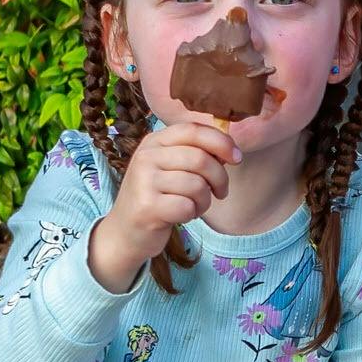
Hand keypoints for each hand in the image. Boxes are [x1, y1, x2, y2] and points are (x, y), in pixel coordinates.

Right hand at [90, 118, 237, 290]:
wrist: (125, 232)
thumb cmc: (158, 197)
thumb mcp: (171, 167)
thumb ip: (195, 153)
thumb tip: (230, 149)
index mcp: (154, 141)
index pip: (193, 130)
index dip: (221, 142)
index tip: (236, 158)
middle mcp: (146, 157)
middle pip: (200, 159)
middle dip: (220, 178)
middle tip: (220, 192)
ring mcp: (143, 181)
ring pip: (197, 185)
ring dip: (205, 200)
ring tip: (195, 206)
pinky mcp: (147, 206)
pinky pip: (188, 206)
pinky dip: (193, 213)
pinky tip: (183, 215)